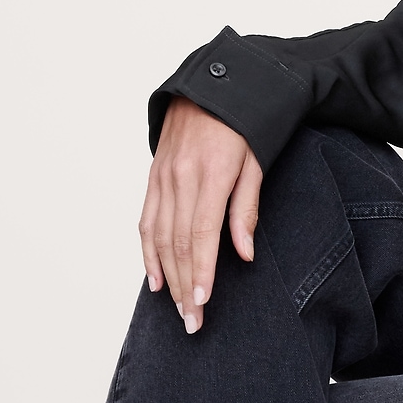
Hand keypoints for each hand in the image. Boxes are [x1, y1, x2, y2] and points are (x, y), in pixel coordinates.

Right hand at [138, 98, 261, 332]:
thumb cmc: (245, 122)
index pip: (202, 234)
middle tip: (193, 321)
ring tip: (178, 307)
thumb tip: (244, 254)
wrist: (213, 82)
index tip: (203, 303)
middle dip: (186, 286)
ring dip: (168, 276)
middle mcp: (179, 177)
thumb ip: (246, 209)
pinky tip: (156, 277)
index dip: (202, 272)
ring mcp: (162, 176)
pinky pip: (146, 219)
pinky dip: (148, 251)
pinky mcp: (153, 175)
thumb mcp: (256, 162)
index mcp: (209, 174)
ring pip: (160, 236)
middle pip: (179, 243)